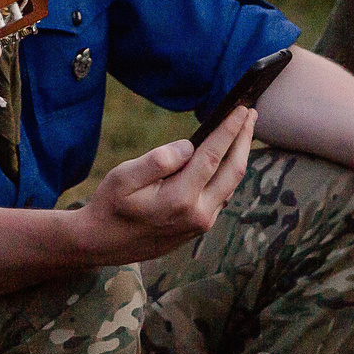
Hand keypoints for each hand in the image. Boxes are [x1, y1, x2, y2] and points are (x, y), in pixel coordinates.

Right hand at [66, 105, 259, 263]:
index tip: (241, 109)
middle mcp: (197, 214)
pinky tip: (226, 158)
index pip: (213, 156)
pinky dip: (228, 173)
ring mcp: (201, 224)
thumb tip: (189, 146)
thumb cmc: (110, 205)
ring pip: (231, 185)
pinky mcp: (200, 227)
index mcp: (179, 199)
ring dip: (239, 156)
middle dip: (244, 139)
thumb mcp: (122, 177)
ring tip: (242, 131)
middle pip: (234, 170)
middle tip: (251, 113)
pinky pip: (221, 195)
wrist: (102, 244)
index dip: (229, 130)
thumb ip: (157, 160)